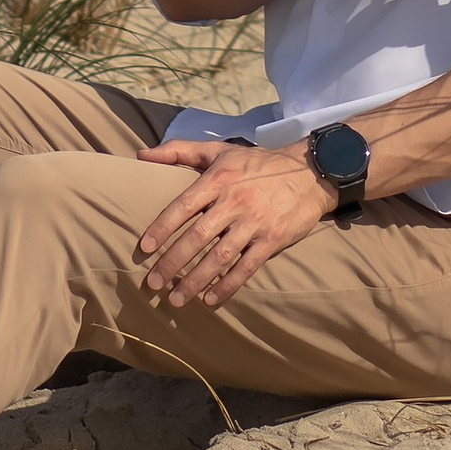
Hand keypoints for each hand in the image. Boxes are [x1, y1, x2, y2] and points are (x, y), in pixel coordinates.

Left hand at [130, 139, 337, 306]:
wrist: (309, 172)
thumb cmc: (257, 163)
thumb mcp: (219, 150)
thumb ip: (179, 151)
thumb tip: (141, 155)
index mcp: (219, 178)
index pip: (184, 205)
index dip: (162, 227)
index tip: (144, 248)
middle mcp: (234, 201)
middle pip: (197, 237)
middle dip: (173, 262)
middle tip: (152, 283)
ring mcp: (254, 222)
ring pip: (219, 257)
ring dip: (195, 280)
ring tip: (176, 298)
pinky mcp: (272, 240)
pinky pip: (246, 267)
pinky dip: (227, 285)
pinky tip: (210, 299)